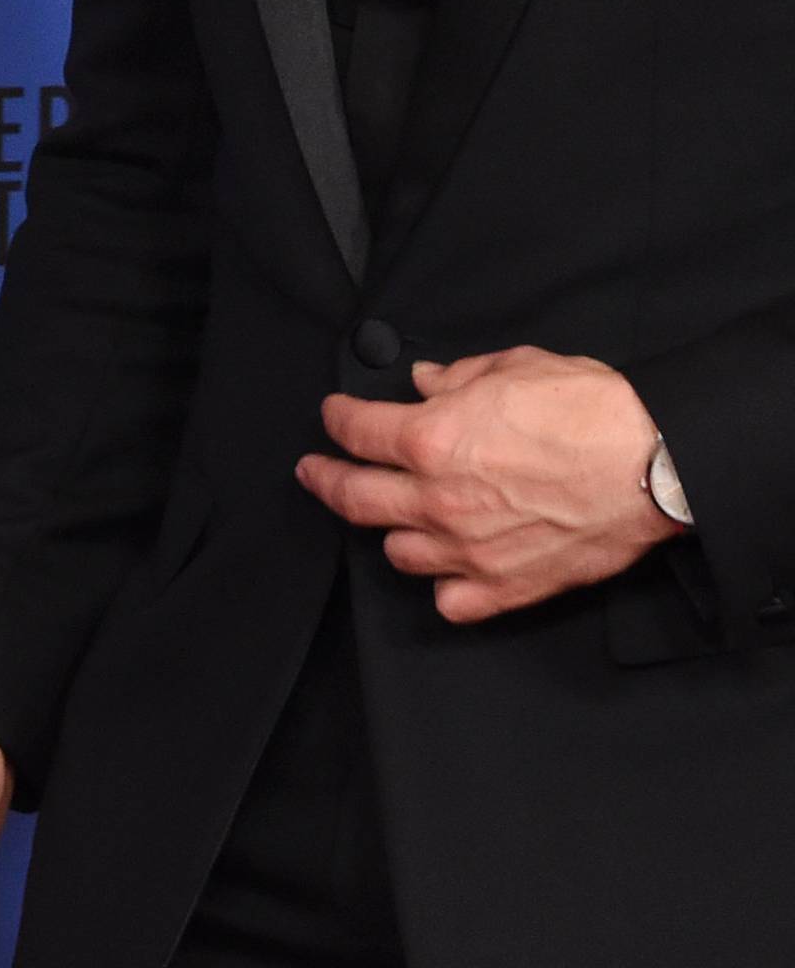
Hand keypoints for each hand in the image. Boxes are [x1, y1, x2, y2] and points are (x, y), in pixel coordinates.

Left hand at [297, 346, 676, 623]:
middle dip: (325, 480)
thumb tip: (428, 381)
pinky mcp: (505, 586)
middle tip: (313, 472)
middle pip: (353, 498)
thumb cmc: (590, 411)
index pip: (357, 431)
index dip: (337, 420)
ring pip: (398, 552)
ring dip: (390, 531)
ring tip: (392, 517)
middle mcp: (438, 499)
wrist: (653, 464)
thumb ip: (460, 377)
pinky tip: (445, 569)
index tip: (332, 416)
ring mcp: (468, 550)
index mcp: (432, 439)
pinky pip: (450, 600)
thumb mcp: (514, 367)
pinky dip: (443, 585)